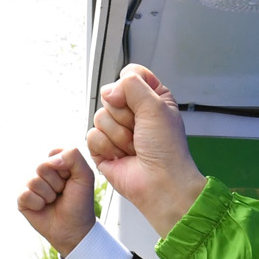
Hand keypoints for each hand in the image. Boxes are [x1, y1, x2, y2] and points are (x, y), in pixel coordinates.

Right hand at [19, 148, 97, 255]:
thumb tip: (50, 158)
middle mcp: (42, 172)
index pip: (54, 154)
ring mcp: (31, 185)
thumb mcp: (85, 176)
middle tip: (62, 193)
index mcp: (57, 163)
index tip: (71, 181)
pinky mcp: (22, 199)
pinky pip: (25, 194)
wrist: (74, 229)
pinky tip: (43, 208)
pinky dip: (38, 204)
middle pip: (42, 167)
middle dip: (56, 183)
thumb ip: (74, 156)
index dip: (65, 169)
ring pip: (34, 181)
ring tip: (54, 201)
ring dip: (48, 195)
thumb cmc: (80, 202)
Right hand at [86, 65, 206, 237]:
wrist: (160, 183)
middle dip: (124, 116)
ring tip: (134, 148)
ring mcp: (116, 131)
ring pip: (100, 117)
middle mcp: (132, 113)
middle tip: (140, 131)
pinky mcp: (103, 149)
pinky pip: (92, 136)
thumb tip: (108, 91)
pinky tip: (122, 157)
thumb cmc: (167, 149)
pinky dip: (107, 148)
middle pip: (110, 96)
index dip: (130, 87)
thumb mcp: (156, 105)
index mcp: (150, 98)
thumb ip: (131, 85)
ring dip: (118, 135)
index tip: (143, 103)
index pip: (129, 75)